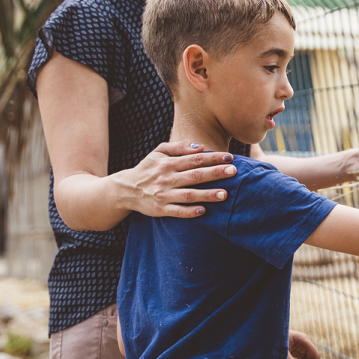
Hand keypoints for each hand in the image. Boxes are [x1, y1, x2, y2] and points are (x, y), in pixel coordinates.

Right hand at [117, 141, 236, 217]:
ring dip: (207, 195)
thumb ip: (178, 147)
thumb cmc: (148, 168)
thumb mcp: (158, 152)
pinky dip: (189, 212)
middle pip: (195, 176)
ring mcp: (163, 195)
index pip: (195, 159)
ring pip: (188, 195)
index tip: (230, 157)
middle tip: (233, 171)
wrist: (125, 189)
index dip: (213, 158)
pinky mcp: (160, 209)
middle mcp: (166, 179)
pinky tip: (203, 211)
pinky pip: (177, 211)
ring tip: (224, 194)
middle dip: (215, 173)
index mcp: (168, 163)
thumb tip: (200, 147)